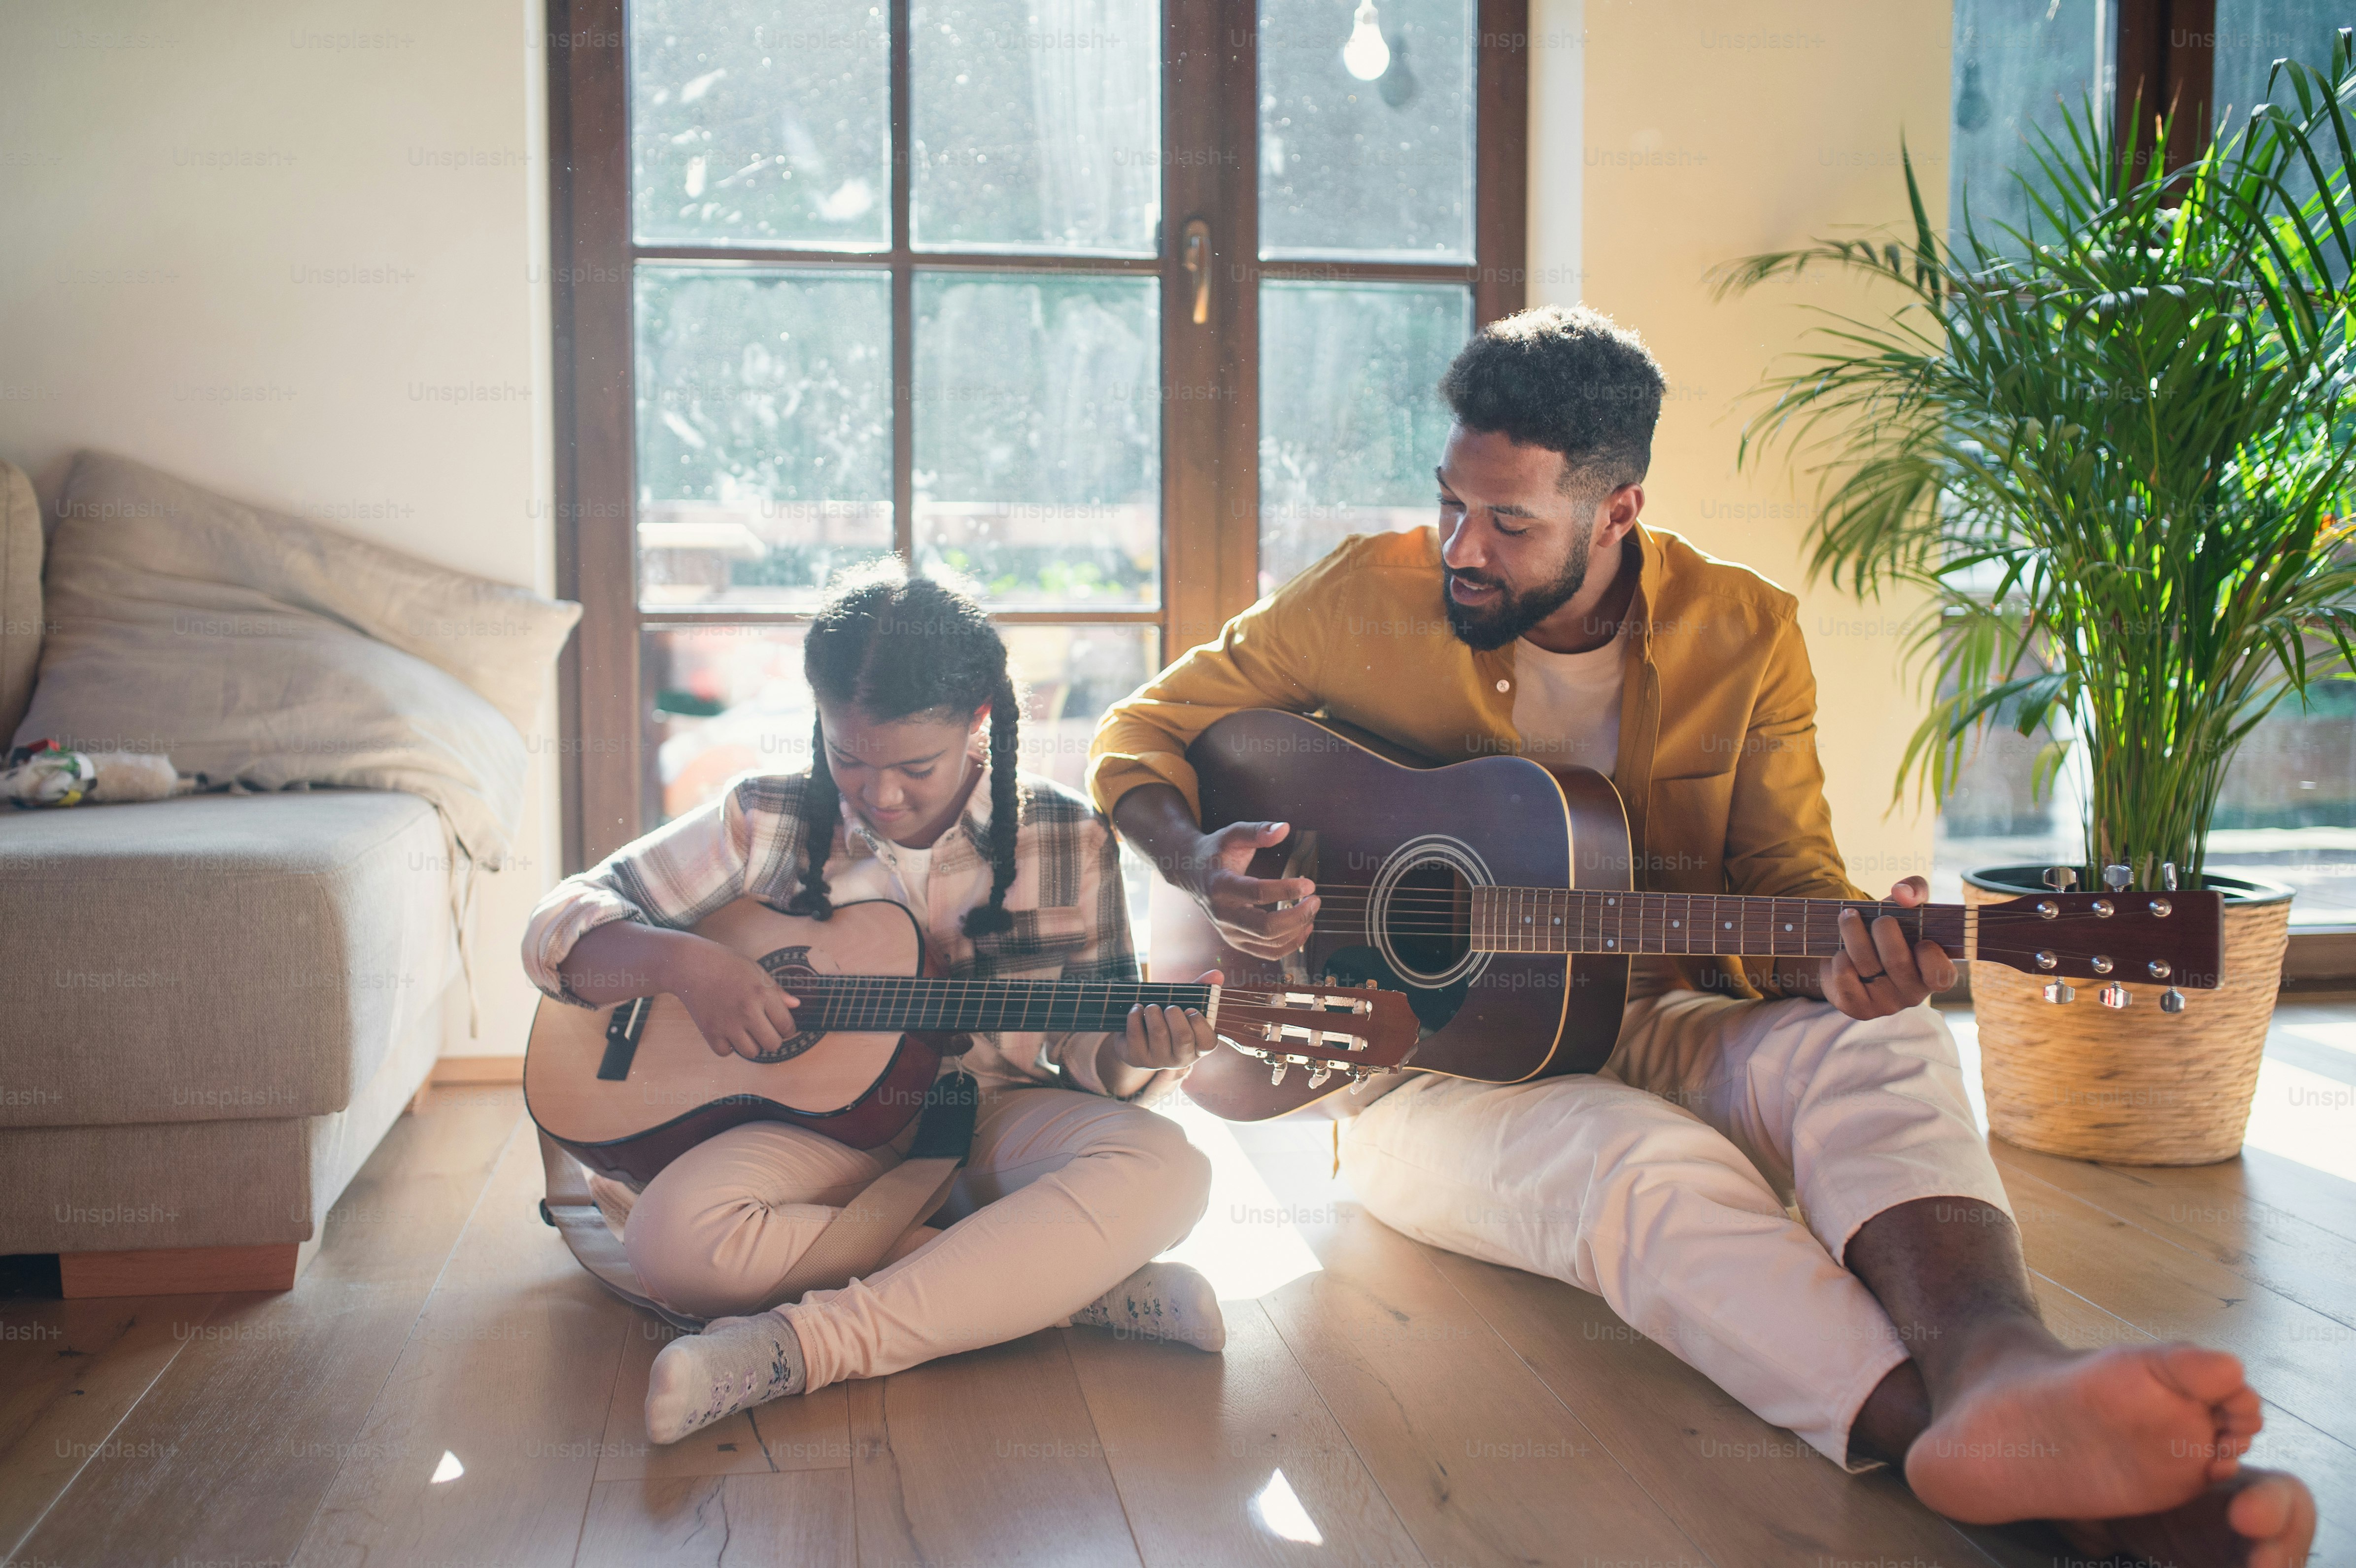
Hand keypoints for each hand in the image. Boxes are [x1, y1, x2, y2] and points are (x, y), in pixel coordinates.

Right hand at [668, 940, 801, 1059]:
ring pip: (751, 1052)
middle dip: (773, 1040)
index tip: (783, 1027)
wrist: (690, 965)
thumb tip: (796, 1005)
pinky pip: (726, 1052)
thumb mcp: (756, 970)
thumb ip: (777, 991)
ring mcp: (727, 1024)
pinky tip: (728, 1032)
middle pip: (772, 1044)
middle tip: (766, 1030)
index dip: (788, 1029)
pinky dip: (728, 1046)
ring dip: (752, 1045)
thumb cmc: (726, 964)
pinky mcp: (709, 1032)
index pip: (787, 1025)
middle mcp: (747, 1011)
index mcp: (762, 994)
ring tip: (747, 1031)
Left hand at [1115, 968, 1223, 1073]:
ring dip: (1153, 1011)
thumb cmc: (1167, 1020)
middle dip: (1174, 1014)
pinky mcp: (1137, 1058)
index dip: (1200, 1023)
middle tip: (1169, 1007)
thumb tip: (1217, 974)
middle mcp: (1179, 1059)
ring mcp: (1157, 1061)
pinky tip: (1136, 1009)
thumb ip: (1202, 990)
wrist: (1137, 1037)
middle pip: (1183, 1037)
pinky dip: (1135, 1015)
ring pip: (1159, 1032)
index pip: (1208, 1042)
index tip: (1190, 1009)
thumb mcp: (1184, 1007)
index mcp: (1197, 1048)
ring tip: (1152, 1007)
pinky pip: (1136, 1034)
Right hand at [1177, 821, 1317, 959]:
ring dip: (1298, 929)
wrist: (1190, 873)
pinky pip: (1267, 953)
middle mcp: (1222, 914)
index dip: (1287, 890)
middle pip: (1265, 927)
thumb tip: (1284, 828)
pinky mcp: (1236, 941)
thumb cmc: (1215, 851)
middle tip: (1316, 900)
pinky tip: (1304, 927)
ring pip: (1269, 943)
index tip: (1309, 884)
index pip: (1257, 893)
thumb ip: (1257, 831)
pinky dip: (1290, 944)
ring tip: (1312, 908)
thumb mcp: (1232, 835)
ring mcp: (1228, 931)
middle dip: (1298, 916)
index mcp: (1220, 885)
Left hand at [1824, 876, 1957, 1019]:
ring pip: (1866, 965)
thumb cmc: (1888, 930)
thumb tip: (1903, 894)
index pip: (1942, 976)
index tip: (1921, 939)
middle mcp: (1913, 993)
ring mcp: (1886, 1004)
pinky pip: (1844, 977)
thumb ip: (1914, 889)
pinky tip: (1840, 952)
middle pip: (1896, 961)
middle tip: (1879, 918)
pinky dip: (1839, 958)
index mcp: (1934, 973)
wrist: (1850, 951)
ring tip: (1848, 917)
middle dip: (1883, 929)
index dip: (1931, 956)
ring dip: (1853, 933)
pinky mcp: (1858, 1008)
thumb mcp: (1906, 905)